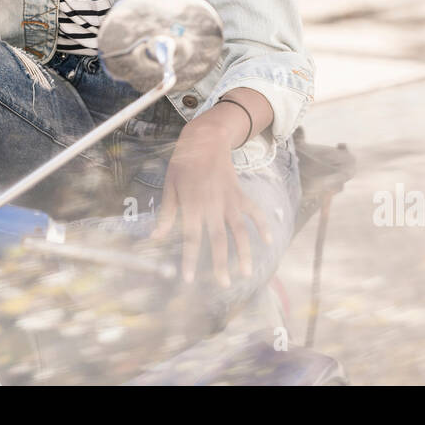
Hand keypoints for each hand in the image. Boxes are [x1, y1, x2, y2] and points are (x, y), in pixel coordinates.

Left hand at [151, 124, 272, 286]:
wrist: (206, 139)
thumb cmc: (183, 164)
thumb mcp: (169, 186)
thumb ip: (166, 214)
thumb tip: (155, 237)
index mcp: (192, 205)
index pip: (191, 238)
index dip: (190, 260)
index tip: (188, 279)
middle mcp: (212, 206)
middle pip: (218, 240)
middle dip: (221, 264)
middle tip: (224, 285)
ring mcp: (229, 201)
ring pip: (239, 231)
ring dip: (244, 252)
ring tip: (247, 273)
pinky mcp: (240, 194)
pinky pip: (253, 212)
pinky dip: (262, 225)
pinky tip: (268, 241)